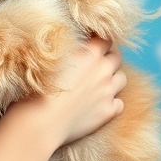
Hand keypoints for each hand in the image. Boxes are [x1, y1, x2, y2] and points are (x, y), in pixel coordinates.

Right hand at [7, 35, 125, 147]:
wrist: (41, 121)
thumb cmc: (38, 86)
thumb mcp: (51, 56)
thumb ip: (68, 45)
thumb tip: (76, 40)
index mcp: (90, 53)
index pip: (106, 39)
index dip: (100, 40)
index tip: (92, 43)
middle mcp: (103, 71)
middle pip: (117, 57)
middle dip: (108, 57)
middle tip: (95, 62)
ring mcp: (108, 92)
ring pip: (122, 79)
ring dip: (113, 78)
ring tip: (98, 82)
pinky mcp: (108, 112)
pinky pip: (119, 102)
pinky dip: (112, 101)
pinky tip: (98, 102)